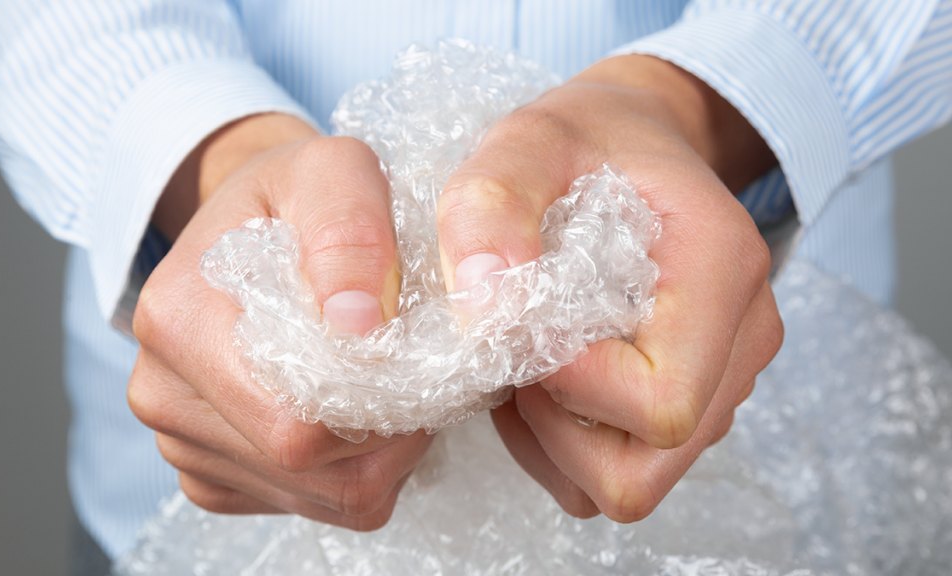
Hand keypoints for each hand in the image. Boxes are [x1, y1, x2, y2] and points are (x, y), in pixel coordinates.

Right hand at [129, 114, 430, 528]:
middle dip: (384, 433)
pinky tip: (346, 408)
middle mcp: (162, 393)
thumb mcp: (334, 170)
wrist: (253, 219)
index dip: (381, 408)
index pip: (297, 424)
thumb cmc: (297, 192)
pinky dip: (347, 468)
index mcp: (179, 321)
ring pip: (316, 496)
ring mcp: (179, 441)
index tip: (415, 361)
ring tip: (378, 380)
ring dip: (373, 452)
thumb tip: (356, 328)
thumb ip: (350, 233)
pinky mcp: (207, 471)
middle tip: (411, 372)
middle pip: (308, 470)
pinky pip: (304, 503)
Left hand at [437, 56, 783, 519]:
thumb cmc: (587, 139)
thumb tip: (484, 304)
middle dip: (556, 427)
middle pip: (645, 468)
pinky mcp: (696, 402)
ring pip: (628, 481)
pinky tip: (544, 378)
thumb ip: (493, 206)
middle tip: (520, 350)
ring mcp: (725, 380)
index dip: (569, 384)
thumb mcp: (528, 141)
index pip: (659, 401)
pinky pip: (618, 473)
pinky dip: (562, 445)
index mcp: (722, 272)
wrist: (635, 141)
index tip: (522, 324)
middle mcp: (742, 340)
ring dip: (554, 437)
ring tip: (530, 357)